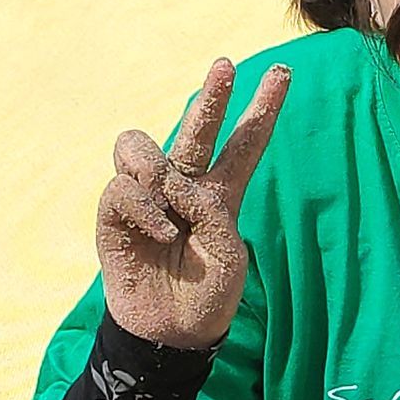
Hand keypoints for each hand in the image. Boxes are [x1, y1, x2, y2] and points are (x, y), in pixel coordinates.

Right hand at [95, 57, 288, 351]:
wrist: (172, 333)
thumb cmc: (208, 297)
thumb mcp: (230, 257)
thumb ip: (212, 214)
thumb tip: (172, 183)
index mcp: (222, 195)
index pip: (244, 144)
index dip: (262, 110)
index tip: (283, 74)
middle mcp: (184, 188)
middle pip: (197, 129)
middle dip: (212, 97)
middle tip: (226, 66)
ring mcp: (148, 199)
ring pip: (141, 145)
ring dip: (155, 163)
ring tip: (166, 194)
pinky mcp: (116, 216)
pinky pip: (122, 188)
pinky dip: (143, 207)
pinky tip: (159, 231)